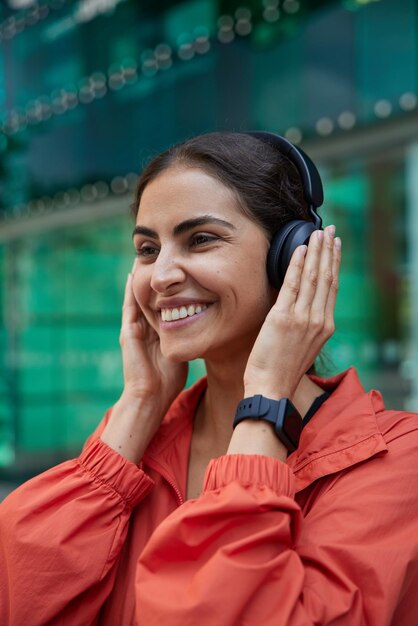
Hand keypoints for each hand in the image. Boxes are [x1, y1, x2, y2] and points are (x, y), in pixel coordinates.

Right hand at [101, 262, 187, 462]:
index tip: (176, 269)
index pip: (162, 303)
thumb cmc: (168, 381)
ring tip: (143, 257)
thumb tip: (210, 330)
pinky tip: (133, 273)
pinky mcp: (128, 332)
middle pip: (149, 296)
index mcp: (156, 332)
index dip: (167, 287)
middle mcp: (143, 327)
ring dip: (140, 278)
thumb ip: (189, 340)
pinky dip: (130, 290)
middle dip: (154, 278)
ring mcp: (134, 329)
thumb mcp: (182, 353)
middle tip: (158, 256)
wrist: (150, 397)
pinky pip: (129, 306)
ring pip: (137, 297)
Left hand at [243, 226, 339, 400]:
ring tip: (318, 234)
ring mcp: (302, 319)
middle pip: (326, 278)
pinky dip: (297, 265)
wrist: (271, 388)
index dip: (334, 264)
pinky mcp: (283, 318)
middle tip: (330, 231)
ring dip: (316, 252)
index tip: (335, 247)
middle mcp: (318, 320)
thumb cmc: (281, 370)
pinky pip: (293, 285)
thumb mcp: (303, 345)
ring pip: (313, 278)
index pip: (332, 288)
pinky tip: (299, 249)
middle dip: (328, 251)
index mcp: (325, 327)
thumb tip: (299, 304)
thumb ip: (305, 324)